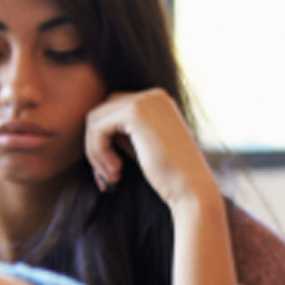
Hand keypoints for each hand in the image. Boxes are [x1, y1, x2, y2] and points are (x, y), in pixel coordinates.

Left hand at [83, 89, 220, 212]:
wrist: (192, 189)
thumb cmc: (171, 176)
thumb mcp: (146, 147)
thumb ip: (125, 133)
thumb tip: (92, 131)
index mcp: (159, 102)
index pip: (115, 110)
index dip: (106, 140)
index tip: (112, 170)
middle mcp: (153, 96)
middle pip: (103, 111)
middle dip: (97, 143)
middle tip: (108, 174)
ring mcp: (145, 101)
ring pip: (95, 119)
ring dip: (96, 150)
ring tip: (112, 175)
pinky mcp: (134, 113)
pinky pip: (97, 128)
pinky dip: (98, 151)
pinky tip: (116, 171)